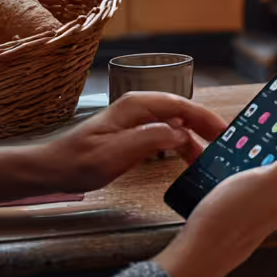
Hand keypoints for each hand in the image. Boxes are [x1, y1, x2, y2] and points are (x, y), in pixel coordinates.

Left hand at [32, 92, 227, 193]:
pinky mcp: (135, 134)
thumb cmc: (78, 161)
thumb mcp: (116, 153)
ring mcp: (137, 120)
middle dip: (204, 126)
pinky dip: (179, 145)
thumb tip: (181, 133)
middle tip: (223, 144)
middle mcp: (140, 108)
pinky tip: (186, 159)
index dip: (204, 117)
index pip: (181, 105)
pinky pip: (165, 135)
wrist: (52, 170)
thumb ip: (151, 139)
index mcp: (136, 106)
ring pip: (175, 125)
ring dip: (193, 139)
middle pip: (182, 113)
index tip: (222, 132)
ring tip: (207, 158)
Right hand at [154, 135, 276, 276]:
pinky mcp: (226, 221)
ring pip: (242, 181)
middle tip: (236, 146)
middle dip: (251, 156)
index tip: (267, 129)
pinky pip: (224, 194)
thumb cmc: (229, 222)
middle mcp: (268, 209)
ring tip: (217, 162)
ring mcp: (246, 217)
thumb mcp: (267, 182)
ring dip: (231, 168)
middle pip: (264, 171)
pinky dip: (216, 183)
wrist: (192, 257)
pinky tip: (206, 181)